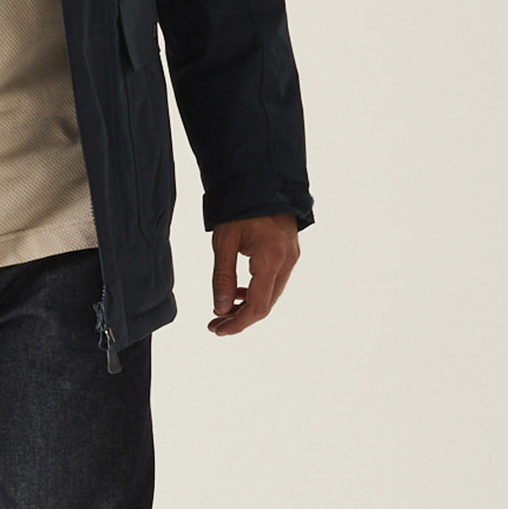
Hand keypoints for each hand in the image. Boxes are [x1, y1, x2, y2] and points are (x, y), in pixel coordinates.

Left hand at [208, 213, 299, 335]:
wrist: (260, 178)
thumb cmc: (239, 206)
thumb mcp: (224, 241)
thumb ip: (223, 277)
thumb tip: (220, 309)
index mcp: (271, 259)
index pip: (257, 307)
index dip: (237, 323)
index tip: (218, 330)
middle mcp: (287, 261)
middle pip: (266, 304)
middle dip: (241, 318)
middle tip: (216, 324)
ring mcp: (291, 257)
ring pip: (271, 294)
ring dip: (249, 305)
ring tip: (224, 309)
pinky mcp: (290, 252)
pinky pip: (275, 281)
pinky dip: (257, 290)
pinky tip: (239, 291)